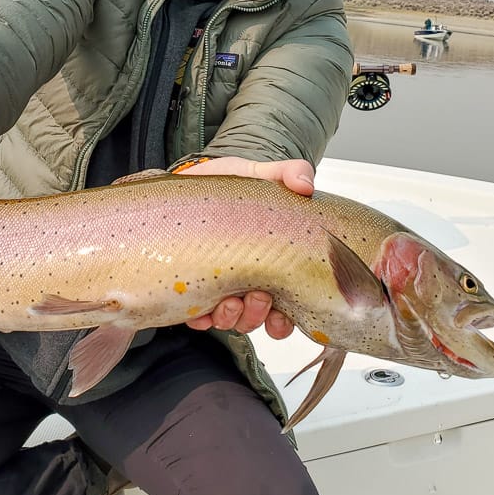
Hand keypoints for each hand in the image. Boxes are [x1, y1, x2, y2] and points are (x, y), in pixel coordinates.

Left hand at [179, 156, 312, 338]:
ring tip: (230, 300)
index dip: (287, 320)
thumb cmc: (226, 188)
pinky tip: (200, 308)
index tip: (286, 314)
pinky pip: (195, 316)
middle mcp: (244, 282)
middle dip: (258, 314)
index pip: (286, 309)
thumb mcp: (260, 176)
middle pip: (257, 319)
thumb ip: (289, 174)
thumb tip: (305, 184)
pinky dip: (200, 318)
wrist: (189, 182)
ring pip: (230, 321)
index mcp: (268, 266)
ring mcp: (217, 286)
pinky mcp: (188, 287)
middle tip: (258, 294)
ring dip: (232, 317)